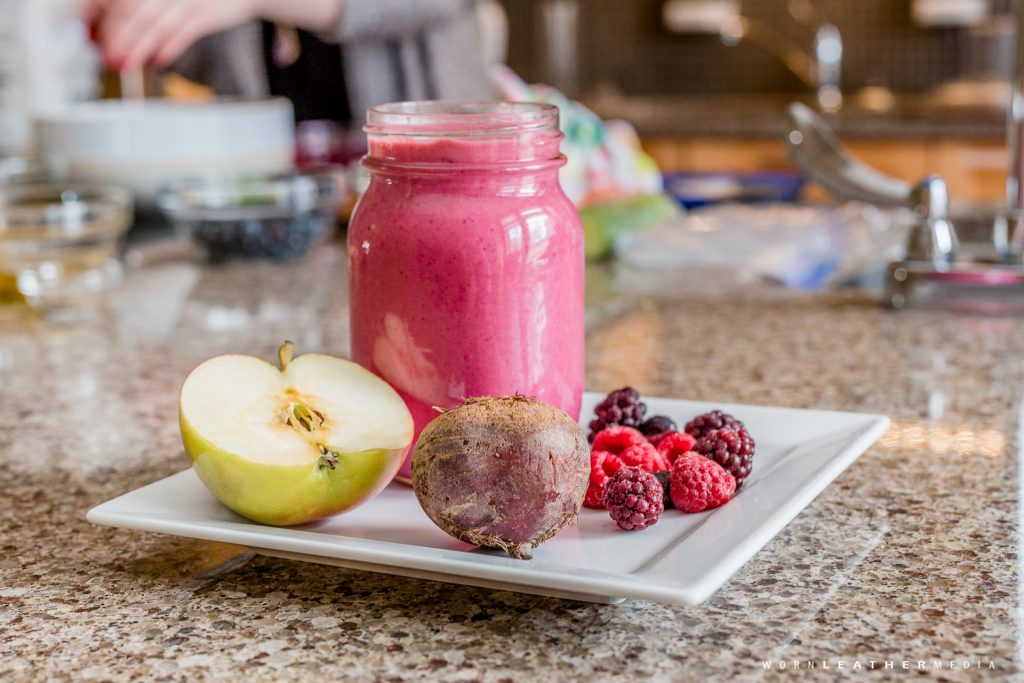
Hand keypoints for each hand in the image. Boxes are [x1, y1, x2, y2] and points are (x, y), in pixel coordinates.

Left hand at [82, 0, 257, 68]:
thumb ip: (134, 8)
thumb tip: (100, 31)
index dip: (96, 15)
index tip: (89, 34)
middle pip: (132, 12)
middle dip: (116, 38)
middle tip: (106, 58)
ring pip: (154, 25)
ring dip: (137, 49)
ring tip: (125, 66)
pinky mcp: (206, 13)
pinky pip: (182, 34)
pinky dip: (167, 50)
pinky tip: (156, 62)